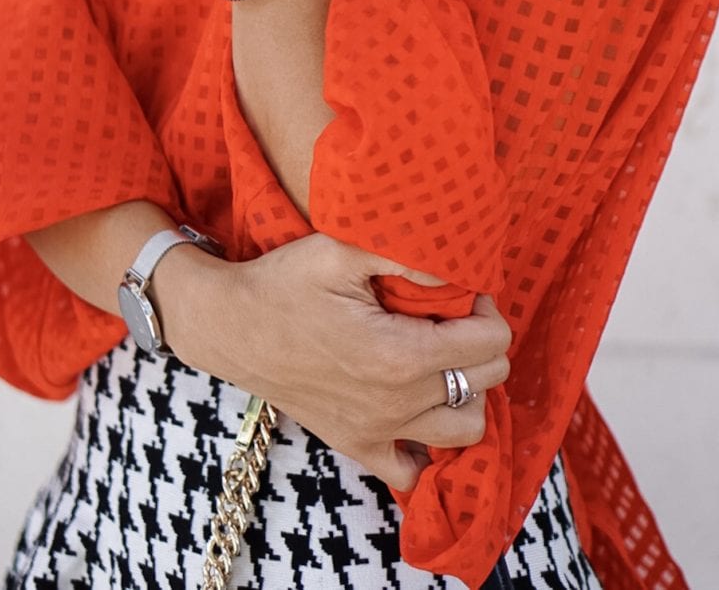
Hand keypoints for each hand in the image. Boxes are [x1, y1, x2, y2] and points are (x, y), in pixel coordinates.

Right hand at [171, 232, 511, 492]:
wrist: (228, 325)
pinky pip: (412, 469)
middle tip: (453, 315)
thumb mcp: (342, 249)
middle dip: (482, 343)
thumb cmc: (284, 282)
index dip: (487, 309)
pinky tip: (417, 406)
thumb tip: (458, 265)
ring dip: (466, 391)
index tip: (466, 291)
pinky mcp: (356, 445)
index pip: (490, 343)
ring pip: (466, 430)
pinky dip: (427, 444)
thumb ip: (406, 255)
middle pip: (486, 382)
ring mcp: (377, 431)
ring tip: (442, 357)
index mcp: (400, 355)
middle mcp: (397, 403)